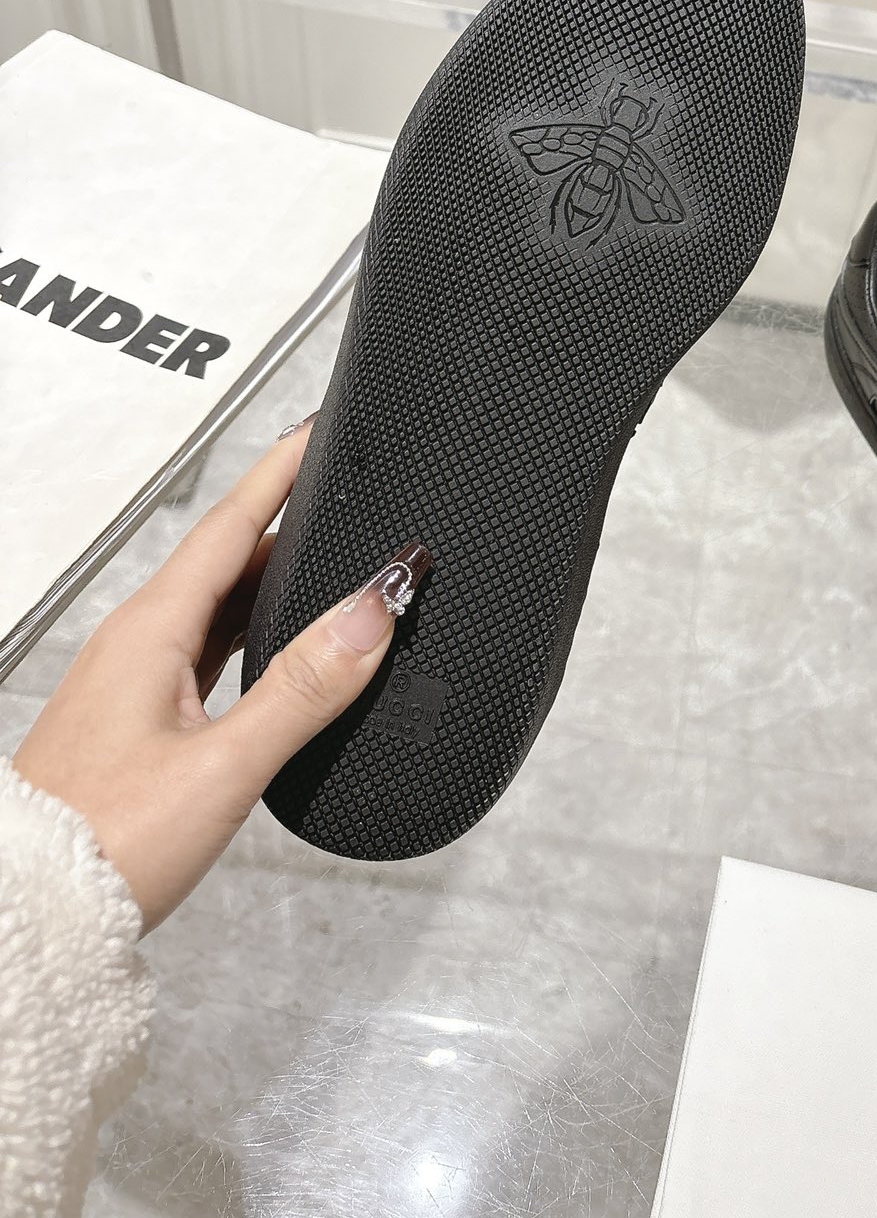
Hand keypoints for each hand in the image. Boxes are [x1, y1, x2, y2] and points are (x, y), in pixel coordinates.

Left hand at [12, 419, 429, 932]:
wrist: (29, 914)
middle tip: (347, 500)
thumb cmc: (102, 845)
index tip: (316, 432)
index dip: (278, 474)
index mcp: (150, 632)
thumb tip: (372, 610)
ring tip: (329, 571)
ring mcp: (132, 682)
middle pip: (227, 559)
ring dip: (272, 584)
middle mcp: (136, 644)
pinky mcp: (137, 721)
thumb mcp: (224, 765)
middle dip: (290, 526)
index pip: (229, 523)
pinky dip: (249, 635)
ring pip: (215, 608)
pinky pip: (204, 650)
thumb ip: (305, 686)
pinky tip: (275, 657)